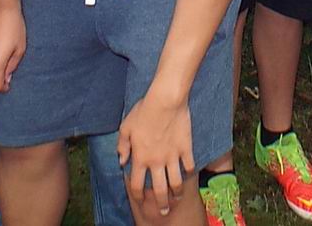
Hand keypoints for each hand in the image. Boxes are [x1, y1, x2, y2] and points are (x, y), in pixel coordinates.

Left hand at [118, 91, 192, 217]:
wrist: (165, 100)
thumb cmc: (143, 111)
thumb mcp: (126, 127)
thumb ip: (122, 146)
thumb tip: (122, 161)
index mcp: (140, 158)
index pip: (137, 185)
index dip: (138, 196)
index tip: (140, 201)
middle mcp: (156, 162)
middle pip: (159, 191)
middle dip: (161, 205)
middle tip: (163, 211)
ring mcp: (172, 157)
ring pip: (176, 183)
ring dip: (177, 194)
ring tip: (177, 198)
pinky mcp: (186, 149)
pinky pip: (189, 166)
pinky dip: (189, 172)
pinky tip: (188, 173)